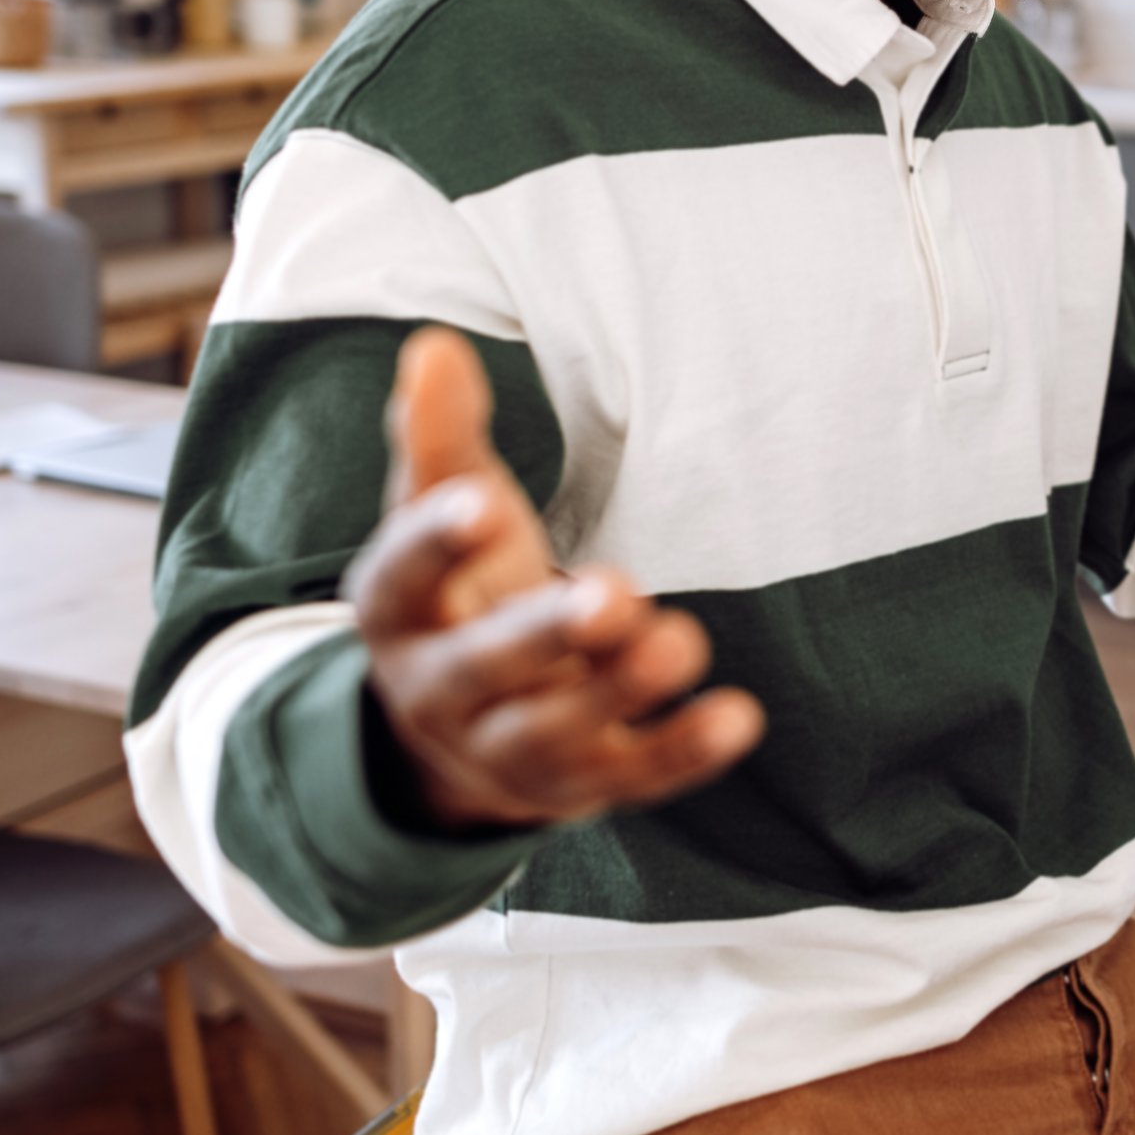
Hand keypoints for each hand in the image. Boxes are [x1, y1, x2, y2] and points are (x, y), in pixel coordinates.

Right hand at [345, 328, 764, 828]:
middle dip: (545, 635)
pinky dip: (682, 752)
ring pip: (554, 734)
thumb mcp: (443, 508)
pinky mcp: (578, 788)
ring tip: (680, 641)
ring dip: (617, 693)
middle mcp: (438, 692)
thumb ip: (439, 435)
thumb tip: (433, 346)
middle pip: (483, 668)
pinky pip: (630, 777)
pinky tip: (738, 717)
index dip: (436, 542)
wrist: (460, 731)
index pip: (402, 577)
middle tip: (613, 593)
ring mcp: (506, 751)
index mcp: (397, 612)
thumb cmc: (463, 589)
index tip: (482, 503)